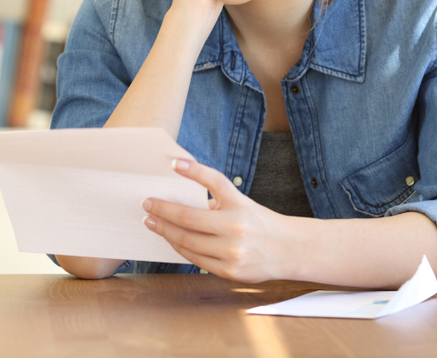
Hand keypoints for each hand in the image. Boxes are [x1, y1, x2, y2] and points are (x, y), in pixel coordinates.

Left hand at [142, 158, 298, 282]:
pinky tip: (170, 240)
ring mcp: (233, 252)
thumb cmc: (258, 222)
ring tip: (152, 222)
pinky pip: (195, 259)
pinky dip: (179, 248)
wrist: (289, 250)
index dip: (194, 170)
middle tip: (147, 203)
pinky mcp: (230, 271)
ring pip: (187, 241)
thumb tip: (177, 195)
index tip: (174, 164)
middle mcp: (237, 227)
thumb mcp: (241, 203)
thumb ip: (214, 201)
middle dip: (163, 210)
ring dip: (165, 230)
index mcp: (240, 204)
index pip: (215, 181)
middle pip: (189, 218)